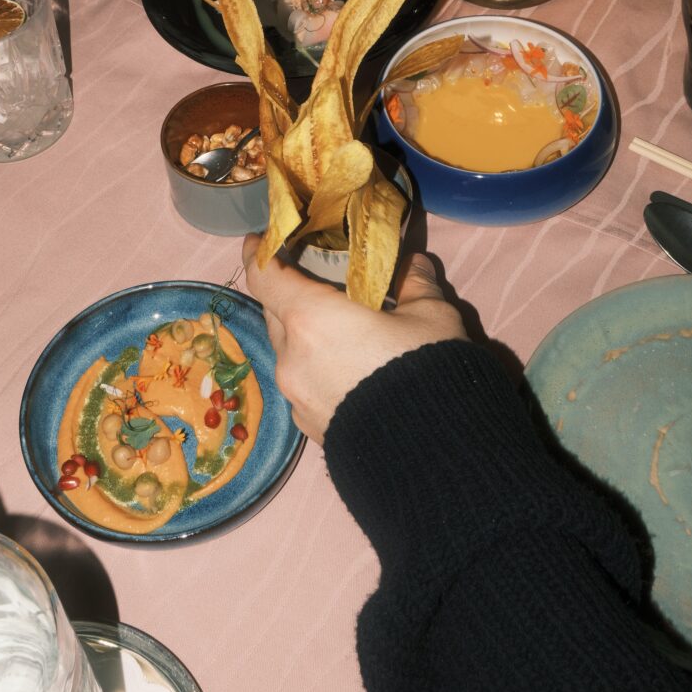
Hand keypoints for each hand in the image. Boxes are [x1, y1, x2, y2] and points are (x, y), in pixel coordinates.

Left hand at [242, 235, 467, 443]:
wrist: (433, 454)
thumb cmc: (425, 370)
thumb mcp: (432, 316)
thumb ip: (416, 284)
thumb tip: (413, 265)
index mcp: (310, 318)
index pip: (264, 275)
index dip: (258, 252)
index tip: (259, 238)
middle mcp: (291, 356)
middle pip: (275, 312)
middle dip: (289, 293)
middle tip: (314, 280)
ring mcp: (295, 395)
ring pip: (288, 350)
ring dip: (304, 334)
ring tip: (340, 331)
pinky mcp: (308, 426)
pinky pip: (302, 383)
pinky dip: (316, 368)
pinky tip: (348, 371)